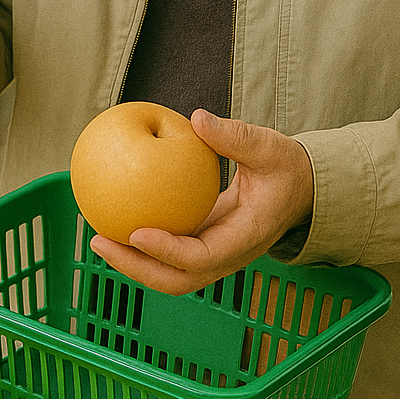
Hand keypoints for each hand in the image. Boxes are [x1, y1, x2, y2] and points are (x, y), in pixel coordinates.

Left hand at [88, 109, 314, 295]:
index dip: (168, 251)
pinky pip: (170, 254)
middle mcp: (229, 256)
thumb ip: (235, 136)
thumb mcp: (269, 147)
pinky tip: (116, 220)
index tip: (136, 233)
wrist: (302, 189)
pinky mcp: (205, 246)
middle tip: (99, 241)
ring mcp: (216, 255)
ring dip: (134, 262)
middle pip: (178, 280)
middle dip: (136, 268)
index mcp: (246, 238)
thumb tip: (197, 118)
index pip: (203, 256)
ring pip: (171, 274)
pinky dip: (143, 246)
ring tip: (98, 236)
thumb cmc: (285, 167)